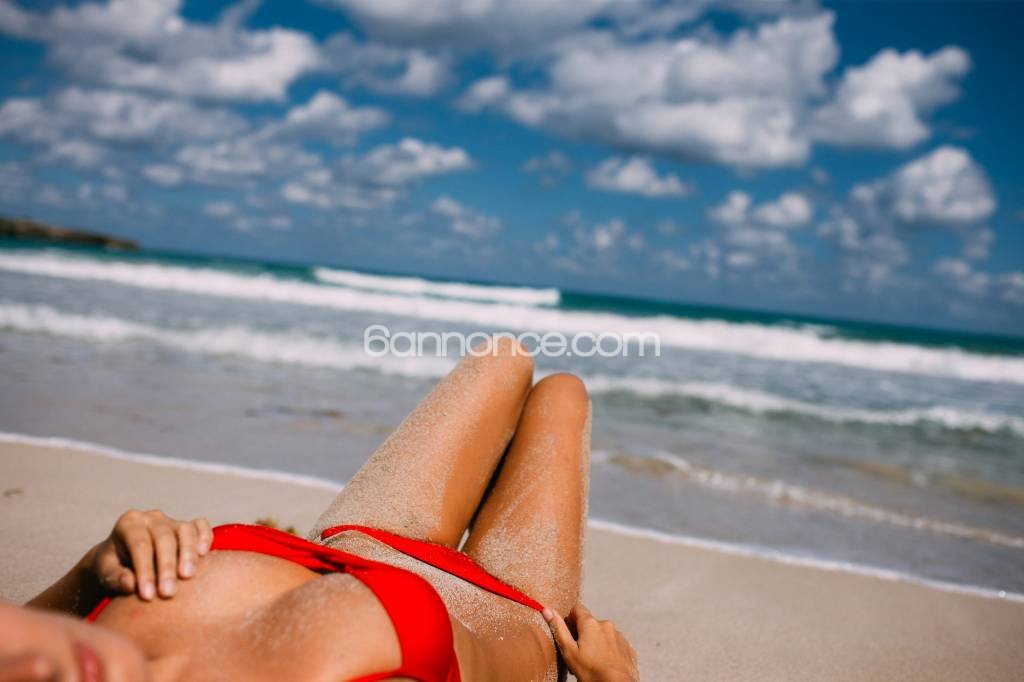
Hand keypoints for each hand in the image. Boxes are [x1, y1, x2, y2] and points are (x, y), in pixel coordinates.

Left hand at [86, 509, 212, 600]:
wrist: (122, 558)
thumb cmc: (114, 566)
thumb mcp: (105, 572)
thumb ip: (115, 577)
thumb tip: (131, 583)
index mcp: (128, 523)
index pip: (140, 545)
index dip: (145, 570)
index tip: (147, 595)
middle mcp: (152, 518)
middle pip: (164, 538)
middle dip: (167, 566)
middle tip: (168, 592)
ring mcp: (172, 520)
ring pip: (185, 530)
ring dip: (188, 554)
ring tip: (187, 576)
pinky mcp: (188, 526)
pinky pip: (201, 526)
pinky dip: (205, 538)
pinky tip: (204, 555)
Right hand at [544, 603, 638, 681]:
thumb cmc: (591, 671)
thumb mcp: (569, 651)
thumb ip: (559, 628)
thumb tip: (547, 609)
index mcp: (590, 623)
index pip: (577, 608)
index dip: (570, 618)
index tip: (568, 633)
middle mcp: (606, 625)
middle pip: (590, 623)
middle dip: (583, 633)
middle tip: (578, 652)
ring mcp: (619, 636)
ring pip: (603, 633)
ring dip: (597, 642)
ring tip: (592, 660)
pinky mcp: (627, 647)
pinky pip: (614, 643)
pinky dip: (609, 650)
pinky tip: (605, 663)